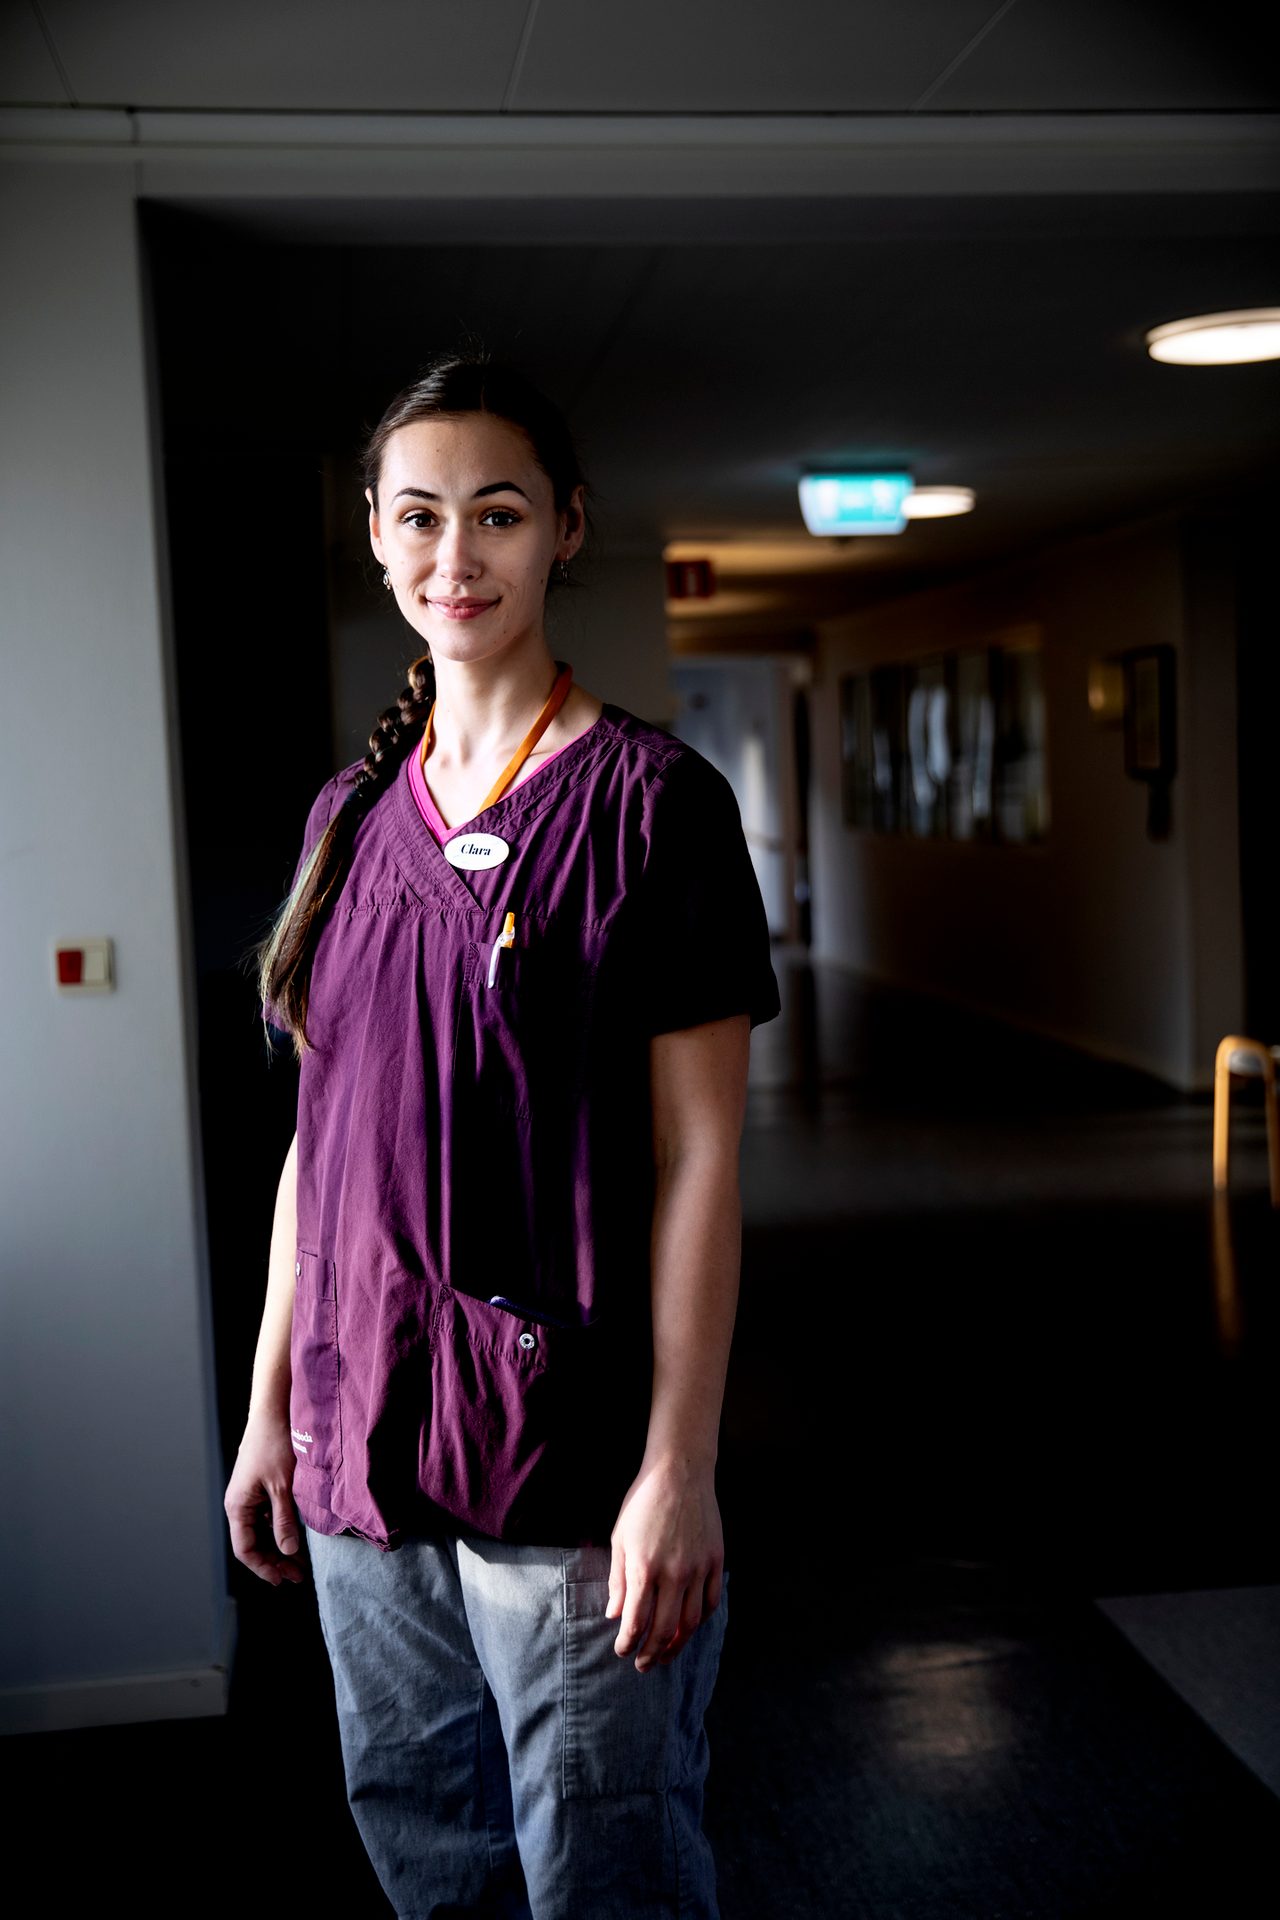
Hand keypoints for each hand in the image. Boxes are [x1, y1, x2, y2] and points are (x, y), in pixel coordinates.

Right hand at [224, 1412, 305, 1586]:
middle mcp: (240, 1503)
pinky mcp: (262, 1487)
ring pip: (262, 1531)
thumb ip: (284, 1520)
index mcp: (238, 1506)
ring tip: (300, 1562)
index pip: (245, 1549)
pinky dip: (281, 1529)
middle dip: (274, 1561)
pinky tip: (298, 1537)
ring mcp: (250, 1496)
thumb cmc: (275, 1445)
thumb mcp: (283, 1486)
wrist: (274, 1411)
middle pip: (253, 1543)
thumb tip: (287, 1551)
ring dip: (279, 1547)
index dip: (264, 1567)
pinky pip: (268, 1517)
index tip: (283, 1580)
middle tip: (298, 1575)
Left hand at [605, 1455, 723, 1672]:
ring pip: (692, 1621)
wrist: (680, 1471)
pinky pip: (711, 1601)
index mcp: (645, 1568)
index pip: (636, 1621)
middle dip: (651, 1652)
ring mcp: (699, 1568)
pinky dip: (701, 1620)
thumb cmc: (643, 1501)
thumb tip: (615, 1614)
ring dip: (677, 1644)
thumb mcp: (620, 1537)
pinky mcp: (716, 1561)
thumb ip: (618, 1579)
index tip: (622, 1651)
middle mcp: (674, 1573)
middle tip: (643, 1665)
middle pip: (665, 1628)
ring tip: (666, 1654)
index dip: (628, 1643)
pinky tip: (689, 1626)